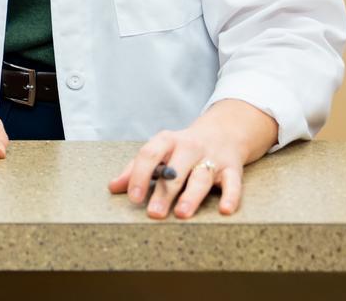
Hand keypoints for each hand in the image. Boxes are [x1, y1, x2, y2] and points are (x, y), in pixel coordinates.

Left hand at [106, 99, 277, 218]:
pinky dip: (231, 196)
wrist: (223, 131)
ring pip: (201, 177)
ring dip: (191, 195)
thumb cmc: (182, 148)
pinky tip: (225, 210)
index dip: (139, 175)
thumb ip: (135, 169)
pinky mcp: (232, 169)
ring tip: (181, 213)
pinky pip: (233, 183)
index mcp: (167, 141)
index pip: (149, 155)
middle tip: (154, 213)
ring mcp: (212, 157)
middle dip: (164, 192)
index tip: (133, 197)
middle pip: (175, 169)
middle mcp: (189, 146)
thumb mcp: (159, 152)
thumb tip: (112, 187)